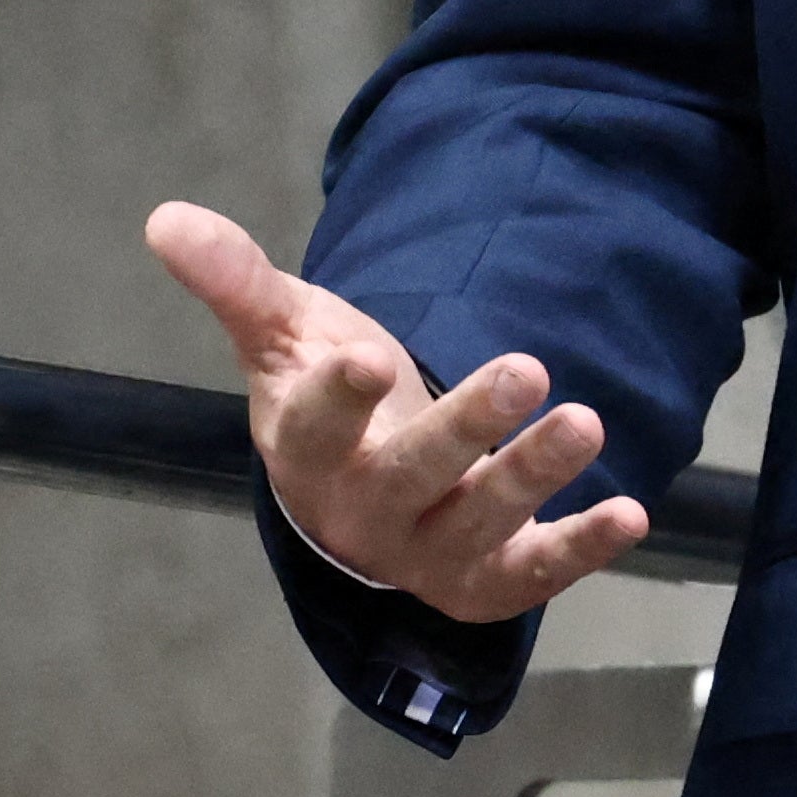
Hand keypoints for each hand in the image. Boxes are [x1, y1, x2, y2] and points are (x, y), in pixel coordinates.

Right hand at [140, 197, 655, 622]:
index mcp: (307, 451)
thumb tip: (165, 218)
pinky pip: (532, 575)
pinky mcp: (486, 579)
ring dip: (531, 475)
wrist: (361, 490)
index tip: (369, 356)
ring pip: (477, 525)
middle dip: (465, 427)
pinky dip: (580, 549)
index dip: (339, 397)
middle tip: (525, 369)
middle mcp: (363, 511)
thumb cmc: (327, 397)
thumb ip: (237, 280)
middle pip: (409, 475)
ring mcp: (426, 551)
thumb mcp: (285, 334)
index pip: (314, 428)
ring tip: (585, 420)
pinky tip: (631, 512)